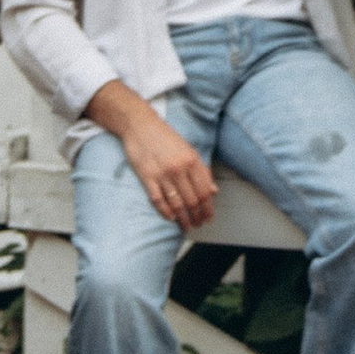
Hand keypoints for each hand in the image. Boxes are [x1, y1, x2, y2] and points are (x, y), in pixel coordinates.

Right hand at [89, 84, 216, 228]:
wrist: (140, 126)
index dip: (208, 208)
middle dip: (197, 216)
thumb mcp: (189, 150)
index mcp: (192, 161)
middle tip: (198, 224)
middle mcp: (179, 169)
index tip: (209, 217)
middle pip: (192, 200)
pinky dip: (166, 212)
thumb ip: (202, 170)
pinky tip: (171, 218)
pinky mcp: (147, 177)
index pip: (204, 191)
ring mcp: (162, 174)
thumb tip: (213, 190)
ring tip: (187, 226)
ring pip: (177, 204)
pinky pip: (158, 200)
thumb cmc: (165, 138)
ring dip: (183, 219)